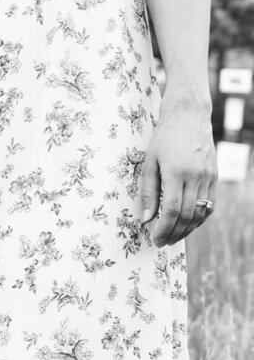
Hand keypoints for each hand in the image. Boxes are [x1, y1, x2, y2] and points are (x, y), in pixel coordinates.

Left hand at [140, 93, 216, 246]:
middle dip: (173, 233)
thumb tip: (145, 219)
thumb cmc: (163, 138)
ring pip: (200, 212)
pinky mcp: (214, 175)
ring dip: (187, 229)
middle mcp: (195, 176)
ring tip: (173, 237)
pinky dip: (200, 217)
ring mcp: (208, 176)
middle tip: (161, 243)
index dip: (163, 229)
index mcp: (176, 173)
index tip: (154, 239)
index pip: (171, 210)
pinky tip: (188, 224)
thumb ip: (147, 192)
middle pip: (186, 215)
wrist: (189, 116)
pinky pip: (210, 203)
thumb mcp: (149, 163)